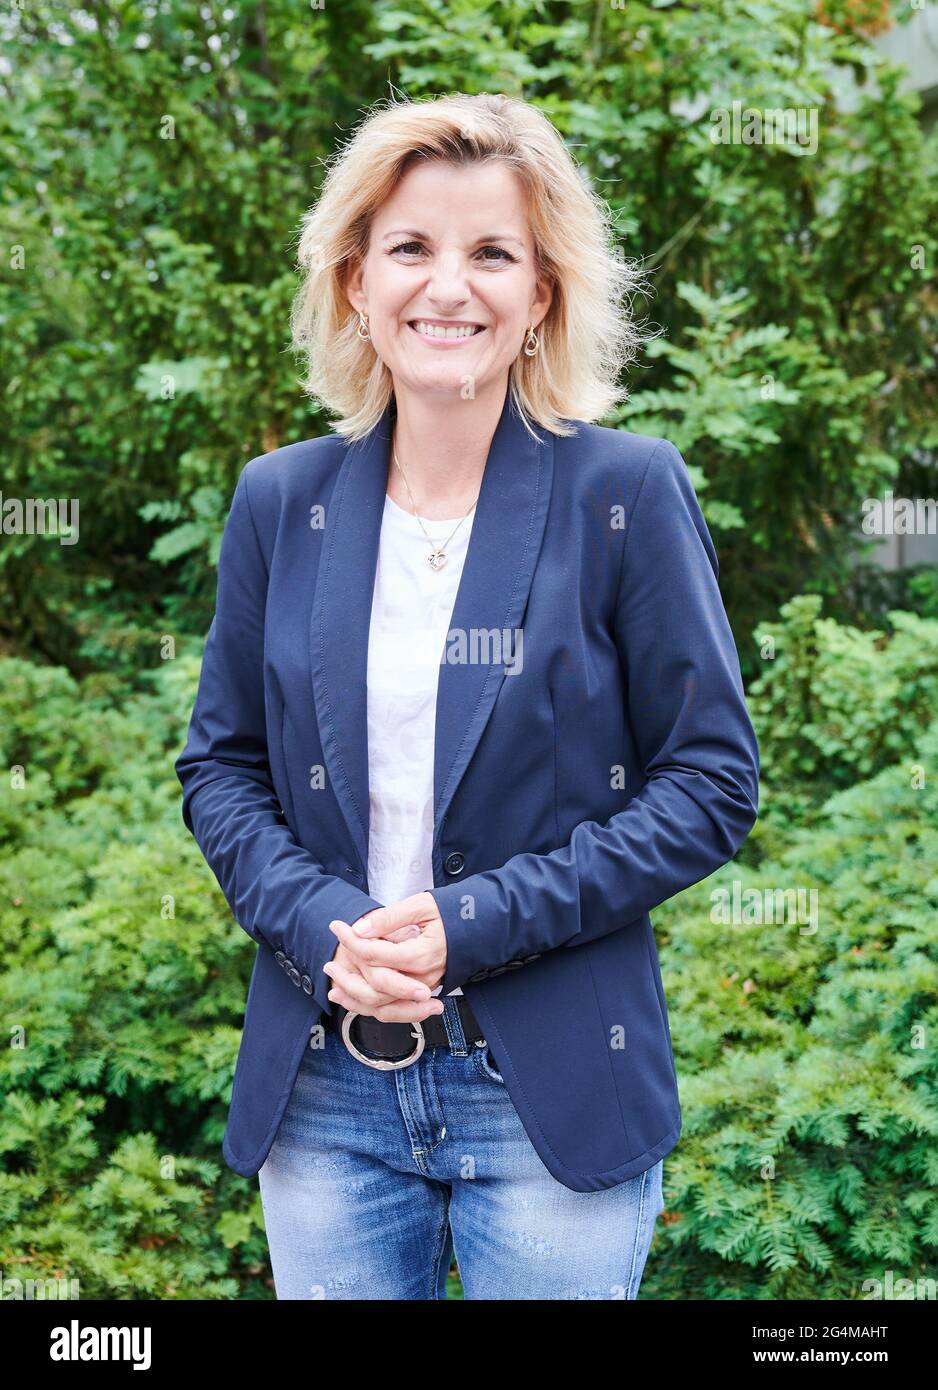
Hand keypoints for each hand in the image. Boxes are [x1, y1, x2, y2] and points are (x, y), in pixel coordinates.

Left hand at [323, 891, 447, 1022]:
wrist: (479, 927)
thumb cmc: (452, 912)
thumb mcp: (422, 905)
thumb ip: (389, 918)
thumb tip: (360, 929)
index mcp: (423, 954)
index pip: (377, 954)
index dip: (352, 941)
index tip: (337, 926)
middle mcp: (423, 978)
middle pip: (376, 986)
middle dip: (347, 975)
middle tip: (328, 961)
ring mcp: (424, 988)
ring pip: (383, 1005)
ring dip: (354, 998)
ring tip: (333, 987)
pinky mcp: (421, 992)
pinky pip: (392, 1009)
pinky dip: (369, 1007)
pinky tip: (353, 999)